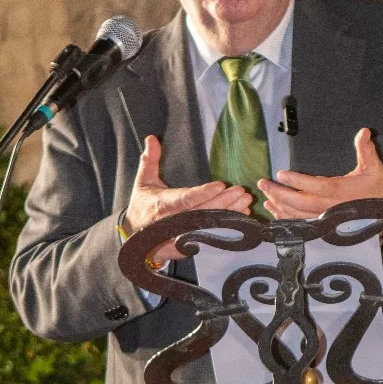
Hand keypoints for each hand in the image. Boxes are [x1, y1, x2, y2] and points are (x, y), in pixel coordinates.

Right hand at [124, 135, 250, 262]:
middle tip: (241, 191)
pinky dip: (227, 227)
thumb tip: (152, 138)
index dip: (203, 193)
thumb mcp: (143, 182)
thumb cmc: (143, 206)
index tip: (221, 185)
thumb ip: (149, 160)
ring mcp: (182, 235)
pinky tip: (240, 218)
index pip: (186, 199)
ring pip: (209, 224)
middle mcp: (173, 222)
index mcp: (162, 204)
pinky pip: (211, 235)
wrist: (137, 237)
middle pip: (203, 212)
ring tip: (246, 202)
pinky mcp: (188, 245)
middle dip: (224, 202)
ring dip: (230, 214)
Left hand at [259, 127, 382, 218]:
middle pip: (300, 203)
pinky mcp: (323, 225)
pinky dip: (286, 217)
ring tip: (265, 195)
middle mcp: (330, 207)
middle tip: (263, 183)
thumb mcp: (374, 168)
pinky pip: (300, 224)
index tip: (280, 174)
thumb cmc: (377, 190)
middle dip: (279, 193)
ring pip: (298, 215)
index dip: (297, 181)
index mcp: (340, 191)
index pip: (315, 185)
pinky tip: (274, 210)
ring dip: (279, 206)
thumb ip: (366, 150)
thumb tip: (364, 131)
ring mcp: (325, 218)